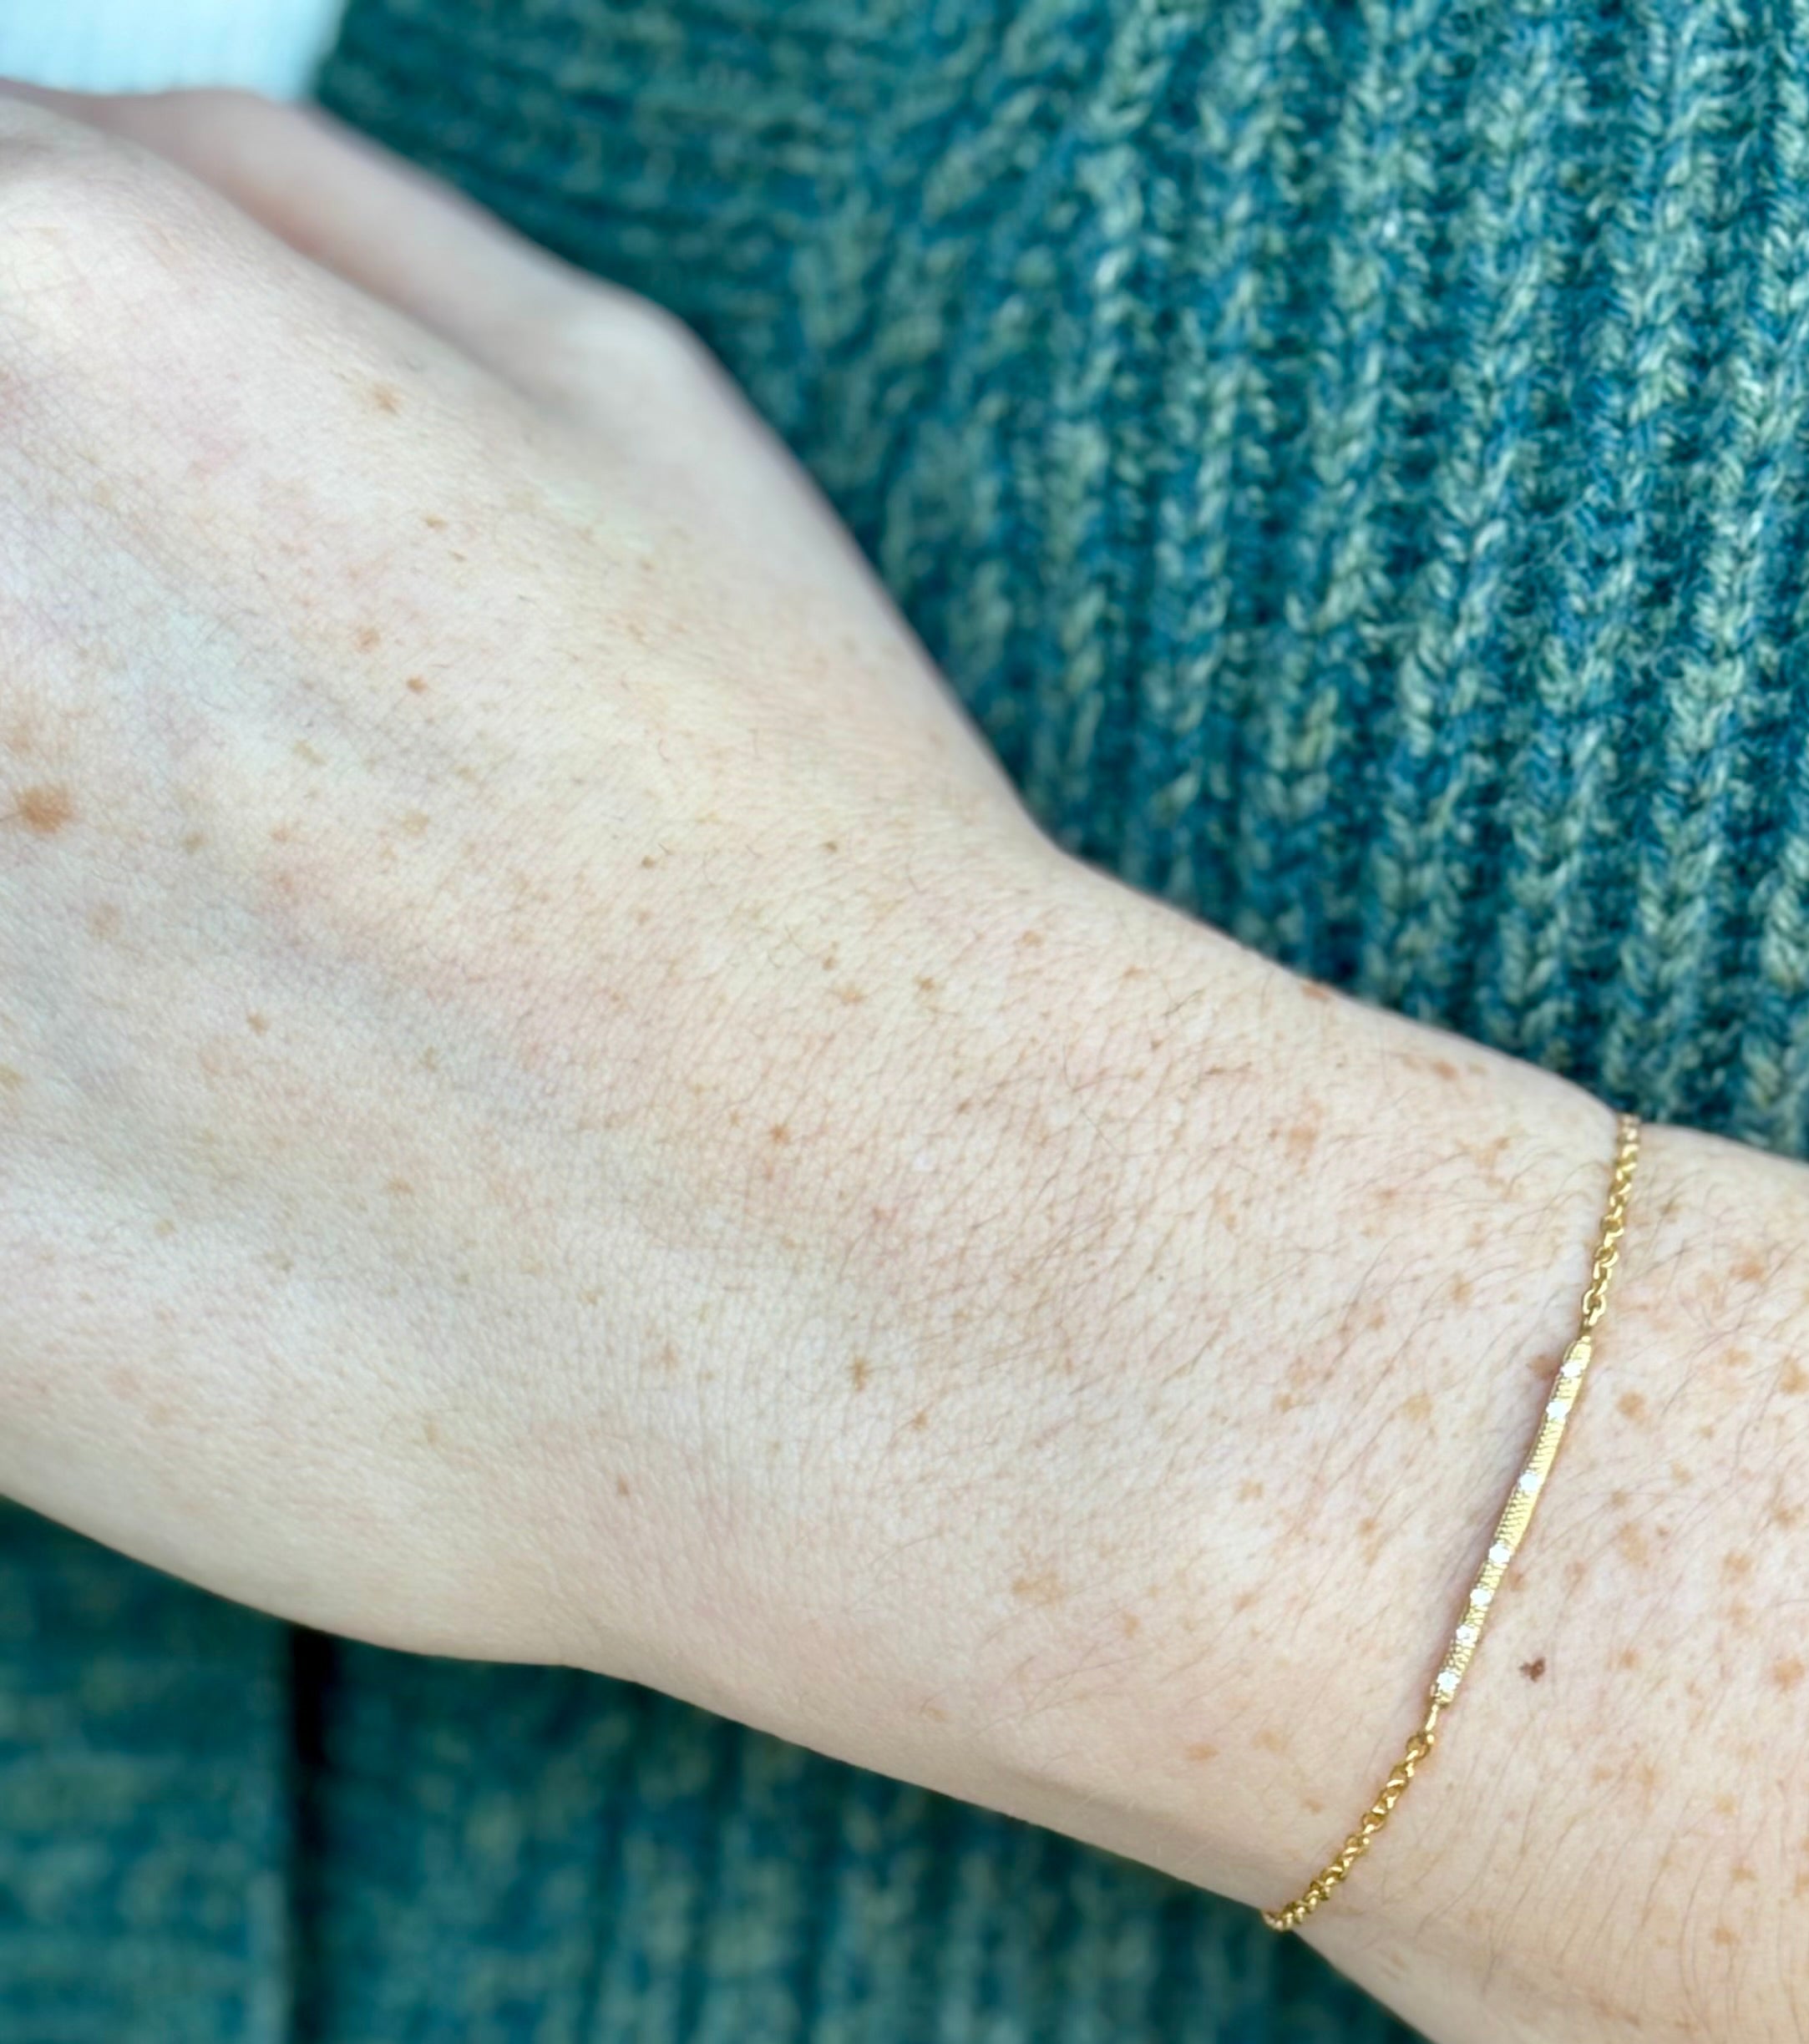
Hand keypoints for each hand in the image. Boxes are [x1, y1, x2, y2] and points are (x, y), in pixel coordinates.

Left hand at [0, 87, 1808, 2043]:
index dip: (33, 488)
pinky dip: (39, 1147)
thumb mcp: (611, 403)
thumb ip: (254, 221)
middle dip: (40, 701)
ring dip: (37, 922)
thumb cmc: (813, 871)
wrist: (928, 1306)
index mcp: (57, 314)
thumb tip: (48, 182)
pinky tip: (207, 1170)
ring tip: (240, 1006)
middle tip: (225, 842)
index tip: (139, 615)